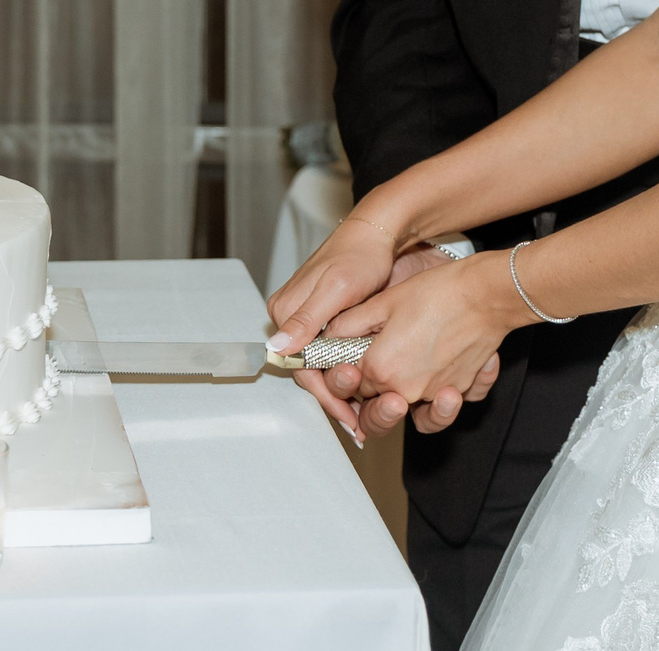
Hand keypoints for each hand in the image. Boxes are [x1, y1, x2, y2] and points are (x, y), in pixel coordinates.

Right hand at [268, 220, 404, 442]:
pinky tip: (369, 389)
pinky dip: (349, 373)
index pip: (300, 367)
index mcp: (286, 311)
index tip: (348, 416)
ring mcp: (310, 319)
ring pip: (322, 365)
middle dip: (335, 397)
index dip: (325, 395)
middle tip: (361, 424)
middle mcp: (293, 318)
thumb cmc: (359, 254)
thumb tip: (279, 346)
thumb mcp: (336, 287)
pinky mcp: (328, 319)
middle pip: (310, 370)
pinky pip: (333, 354)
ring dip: (343, 389)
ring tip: (367, 414)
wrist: (379, 233)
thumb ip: (307, 318)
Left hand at [327, 254, 518, 439]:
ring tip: (398, 397)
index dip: (344, 371)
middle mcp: (407, 389)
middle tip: (368, 375)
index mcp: (381, 369)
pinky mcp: (459, 390)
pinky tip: (439, 387)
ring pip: (410, 413)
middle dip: (368, 397)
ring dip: (403, 408)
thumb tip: (328, 338)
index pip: (350, 383)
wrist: (486, 294)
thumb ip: (349, 326)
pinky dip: (441, 403)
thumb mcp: (382, 302)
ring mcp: (434, 394)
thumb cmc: (437, 292)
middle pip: (376, 408)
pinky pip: (442, 406)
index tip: (347, 358)